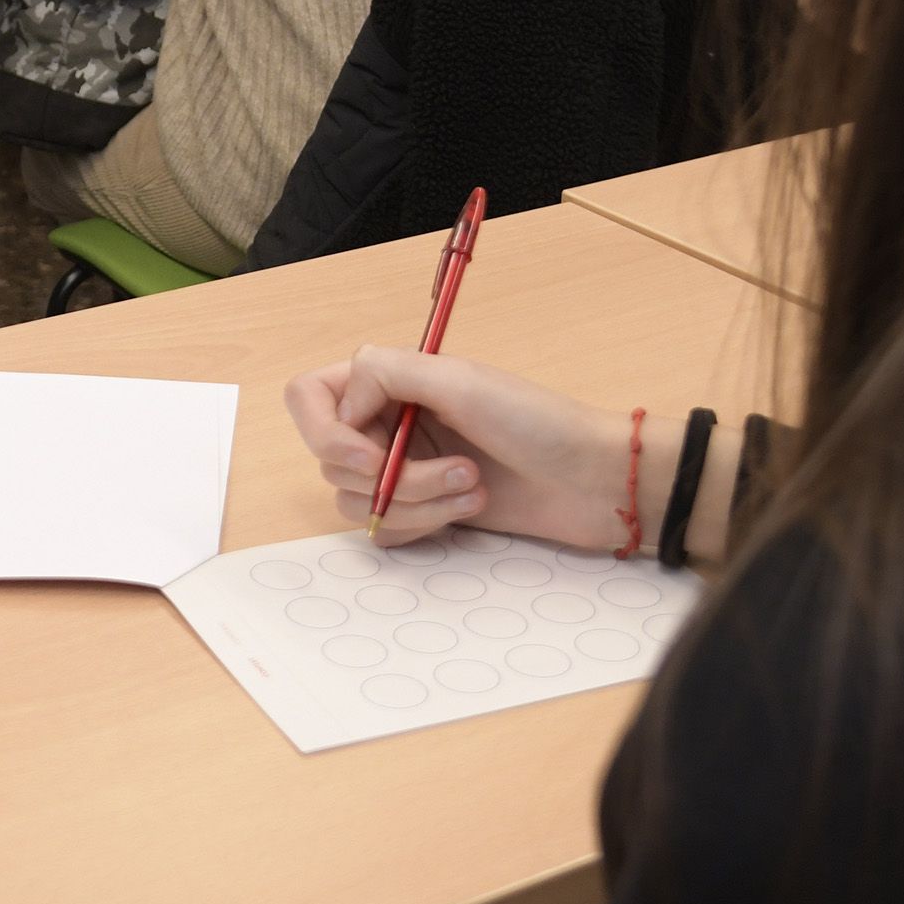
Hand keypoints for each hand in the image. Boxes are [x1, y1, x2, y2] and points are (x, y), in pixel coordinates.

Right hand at [285, 345, 636, 548]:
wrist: (592, 481)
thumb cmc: (539, 423)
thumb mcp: (461, 380)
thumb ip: (386, 373)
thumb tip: (342, 405)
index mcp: (391, 380)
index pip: (311, 397)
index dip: (328, 432)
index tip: (372, 455)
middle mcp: (388, 421)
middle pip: (332, 459)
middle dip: (396, 475)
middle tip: (456, 468)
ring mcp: (405, 468)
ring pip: (358, 500)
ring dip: (417, 501)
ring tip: (473, 487)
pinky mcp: (424, 510)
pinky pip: (385, 530)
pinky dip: (421, 525)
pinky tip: (469, 509)